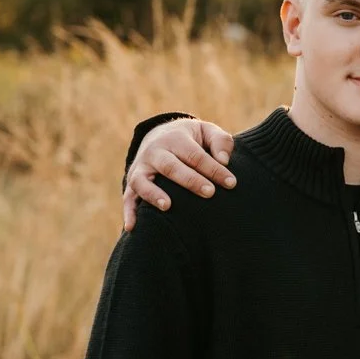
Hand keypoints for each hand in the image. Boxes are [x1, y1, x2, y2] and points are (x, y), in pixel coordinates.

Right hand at [122, 118, 238, 231]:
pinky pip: (128, 198)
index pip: (195, 155)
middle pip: (171, 166)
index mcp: (175, 138)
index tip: (231, 183)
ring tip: (167, 206)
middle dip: (190, 180)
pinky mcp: (132, 183)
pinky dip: (129, 212)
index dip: (214, 169)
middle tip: (210, 193)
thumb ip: (220, 141)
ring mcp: (141, 168)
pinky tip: (132, 227)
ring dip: (153, 194)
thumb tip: (224, 161)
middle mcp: (155, 152)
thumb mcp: (207, 131)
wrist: (160, 135)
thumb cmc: (192, 139)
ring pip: (142, 181)